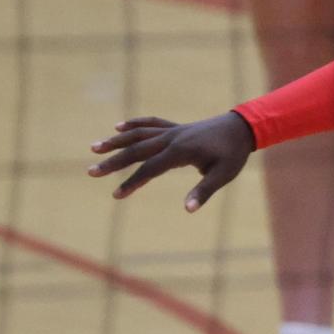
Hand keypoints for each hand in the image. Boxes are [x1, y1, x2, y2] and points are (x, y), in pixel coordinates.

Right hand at [87, 112, 254, 209]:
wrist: (242, 128)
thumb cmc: (233, 154)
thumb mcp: (223, 175)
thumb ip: (204, 191)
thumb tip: (188, 210)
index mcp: (181, 152)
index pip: (150, 169)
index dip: (132, 182)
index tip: (116, 195)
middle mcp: (172, 138)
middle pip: (137, 150)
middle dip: (113, 162)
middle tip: (91, 171)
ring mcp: (172, 131)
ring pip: (139, 134)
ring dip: (116, 141)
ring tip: (94, 147)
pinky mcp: (176, 127)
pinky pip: (151, 124)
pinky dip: (134, 124)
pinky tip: (119, 127)